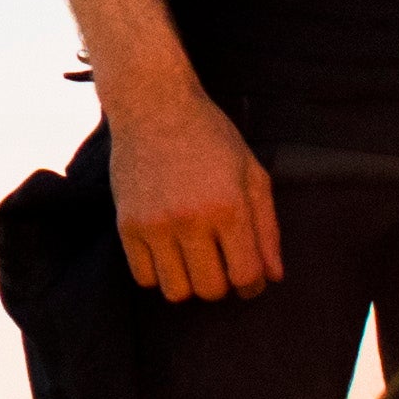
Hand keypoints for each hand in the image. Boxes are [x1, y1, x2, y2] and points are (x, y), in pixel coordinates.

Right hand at [106, 83, 280, 300]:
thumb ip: (267, 228)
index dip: (252, 285)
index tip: (249, 278)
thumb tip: (272, 276)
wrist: (154, 106)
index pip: (246, 276)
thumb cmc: (211, 137)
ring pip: (175, 291)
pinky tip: (168, 251)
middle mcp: (191, 219)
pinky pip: (143, 277)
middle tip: (221, 263)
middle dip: (222, 284)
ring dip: (189, 282)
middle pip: (210, 289)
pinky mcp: (126, 225)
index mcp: (229, 207)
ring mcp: (154, 224)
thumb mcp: (252, 173)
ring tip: (193, 259)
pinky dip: (159, 273)